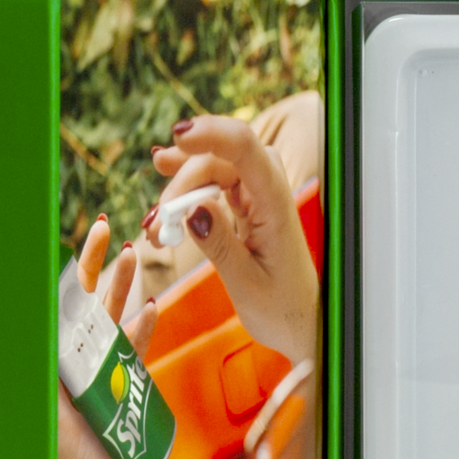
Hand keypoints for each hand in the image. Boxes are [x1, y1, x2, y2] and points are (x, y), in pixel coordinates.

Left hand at [58, 215, 160, 458]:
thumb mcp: (55, 421)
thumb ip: (47, 375)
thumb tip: (36, 322)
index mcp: (49, 375)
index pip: (55, 311)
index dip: (67, 272)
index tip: (78, 238)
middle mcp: (70, 374)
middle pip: (82, 309)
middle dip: (95, 269)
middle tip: (107, 229)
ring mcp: (99, 384)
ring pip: (110, 325)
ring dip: (122, 290)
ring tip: (134, 255)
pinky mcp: (126, 398)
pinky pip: (134, 355)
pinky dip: (142, 330)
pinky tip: (150, 304)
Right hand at [151, 117, 318, 365]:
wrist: (303, 324)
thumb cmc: (283, 310)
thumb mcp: (246, 284)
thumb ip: (219, 245)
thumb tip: (192, 208)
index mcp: (276, 206)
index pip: (247, 150)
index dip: (212, 133)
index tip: (177, 137)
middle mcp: (270, 194)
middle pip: (219, 159)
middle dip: (181, 183)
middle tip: (157, 226)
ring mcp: (259, 198)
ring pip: (212, 171)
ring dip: (178, 192)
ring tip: (155, 228)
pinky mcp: (248, 208)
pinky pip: (213, 188)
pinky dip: (187, 198)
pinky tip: (166, 209)